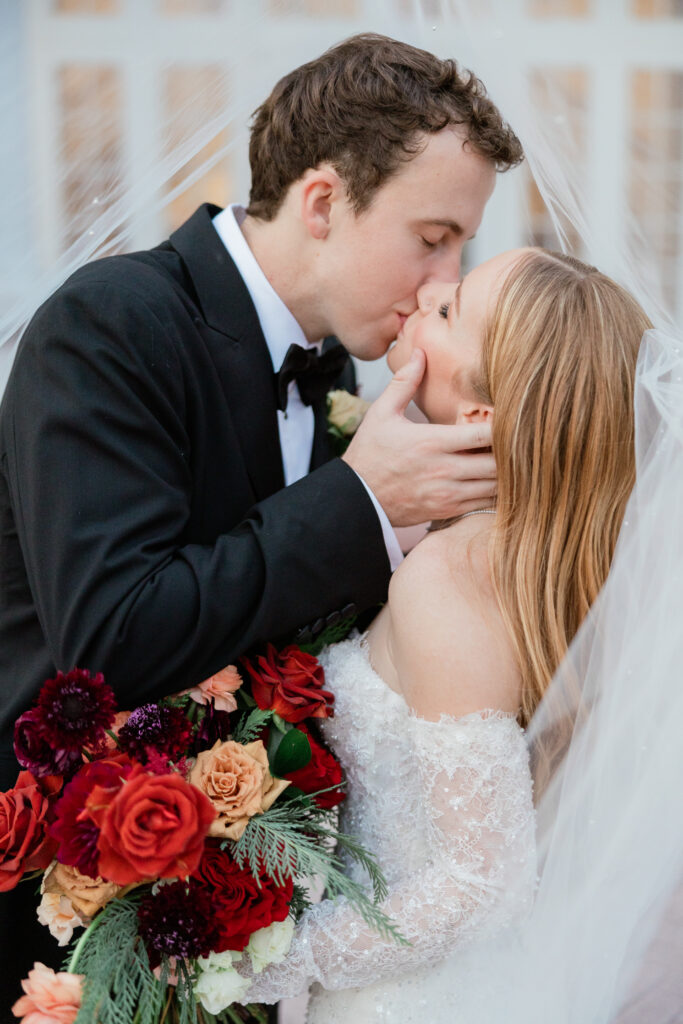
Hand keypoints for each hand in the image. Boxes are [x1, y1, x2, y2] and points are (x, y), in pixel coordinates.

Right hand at [342, 350, 495, 526]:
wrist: (355, 498)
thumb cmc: (369, 454)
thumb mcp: (381, 413)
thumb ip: (404, 382)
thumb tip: (420, 353)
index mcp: (433, 442)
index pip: (484, 435)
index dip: (505, 427)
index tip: (511, 419)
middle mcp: (444, 470)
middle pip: (498, 463)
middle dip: (511, 452)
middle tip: (518, 441)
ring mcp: (447, 494)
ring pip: (495, 487)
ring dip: (505, 473)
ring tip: (510, 460)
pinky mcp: (446, 511)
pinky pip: (483, 504)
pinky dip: (494, 493)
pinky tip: (492, 479)